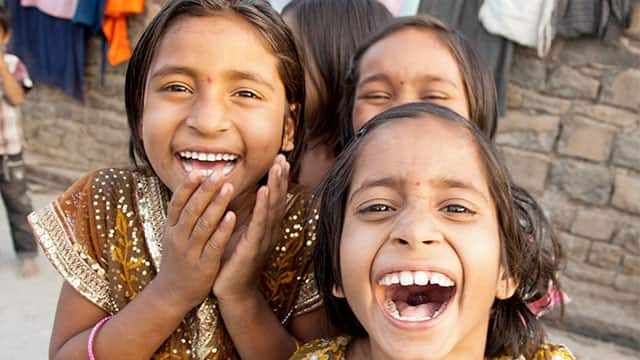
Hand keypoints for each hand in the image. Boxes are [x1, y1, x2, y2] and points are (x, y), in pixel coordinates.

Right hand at [154, 171, 236, 310]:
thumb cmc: (179, 258)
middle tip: (220, 172)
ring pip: (203, 224)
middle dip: (206, 189)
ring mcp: (190, 251)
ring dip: (216, 204)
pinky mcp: (203, 265)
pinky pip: (214, 244)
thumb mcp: (175, 234)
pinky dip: (222, 230)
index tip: (200, 170)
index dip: (188, 186)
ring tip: (229, 187)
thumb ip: (183, 213)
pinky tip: (233, 216)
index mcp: (171, 227)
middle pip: (191, 209)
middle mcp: (178, 237)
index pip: (177, 202)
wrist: (172, 294)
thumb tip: (193, 184)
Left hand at [213, 154, 289, 300]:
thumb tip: (245, 195)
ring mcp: (263, 240)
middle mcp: (268, 231)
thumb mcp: (239, 233)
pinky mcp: (252, 249)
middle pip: (277, 199)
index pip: (274, 198)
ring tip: (278, 166)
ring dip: (275, 186)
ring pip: (272, 208)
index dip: (278, 179)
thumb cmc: (233, 262)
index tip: (280, 158)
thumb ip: (244, 216)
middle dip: (280, 177)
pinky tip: (264, 191)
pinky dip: (263, 206)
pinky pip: (259, 224)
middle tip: (282, 156)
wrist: (232, 293)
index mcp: (265, 227)